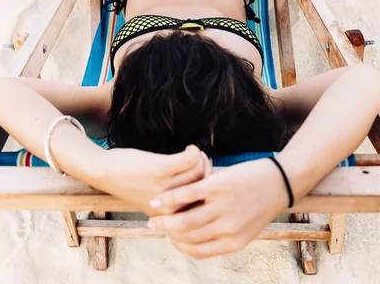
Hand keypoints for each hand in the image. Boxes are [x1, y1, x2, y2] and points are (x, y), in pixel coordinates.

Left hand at [93, 145, 210, 213]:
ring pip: (199, 171)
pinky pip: (190, 159)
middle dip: (206, 170)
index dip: (209, 187)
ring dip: (200, 158)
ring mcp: (164, 189)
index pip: (202, 203)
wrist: (104, 172)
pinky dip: (193, 151)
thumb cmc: (132, 182)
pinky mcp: (159, 170)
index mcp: (170, 216)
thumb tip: (204, 186)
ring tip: (193, 153)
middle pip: (204, 186)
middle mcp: (169, 207)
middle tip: (201, 160)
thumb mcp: (156, 199)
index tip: (207, 175)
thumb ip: (177, 200)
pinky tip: (189, 148)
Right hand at [147, 158, 288, 257]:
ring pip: (184, 219)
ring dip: (164, 219)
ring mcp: (222, 206)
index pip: (198, 251)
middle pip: (187, 236)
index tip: (169, 238)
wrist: (280, 180)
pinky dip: (169, 199)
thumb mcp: (248, 228)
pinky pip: (187, 195)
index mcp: (234, 242)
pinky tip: (157, 200)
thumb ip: (226, 235)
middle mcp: (227, 228)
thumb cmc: (262, 203)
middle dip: (166, 233)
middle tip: (153, 226)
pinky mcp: (218, 186)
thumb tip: (201, 240)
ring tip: (152, 215)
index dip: (179, 246)